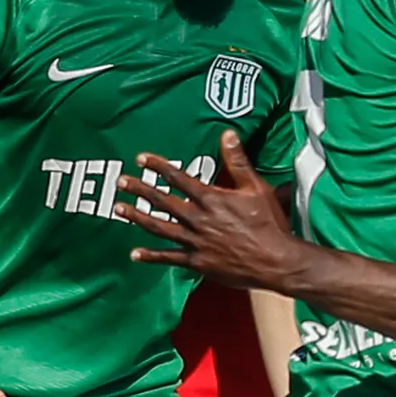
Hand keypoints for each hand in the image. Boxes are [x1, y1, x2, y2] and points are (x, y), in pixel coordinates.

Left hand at [117, 132, 295, 292]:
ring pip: (160, 228)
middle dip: (140, 189)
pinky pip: (169, 259)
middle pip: (162, 201)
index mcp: (211, 199)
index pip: (178, 178)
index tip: (141, 159)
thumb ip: (238, 161)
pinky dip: (151, 257)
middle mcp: (198, 219)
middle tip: (121, 181)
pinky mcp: (198, 263)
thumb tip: (228, 134)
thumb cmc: (269, 225)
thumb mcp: (256, 188)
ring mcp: (196, 242)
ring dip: (137, 217)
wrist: (275, 261)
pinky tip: (135, 254)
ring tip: (120, 209)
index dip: (158, 166)